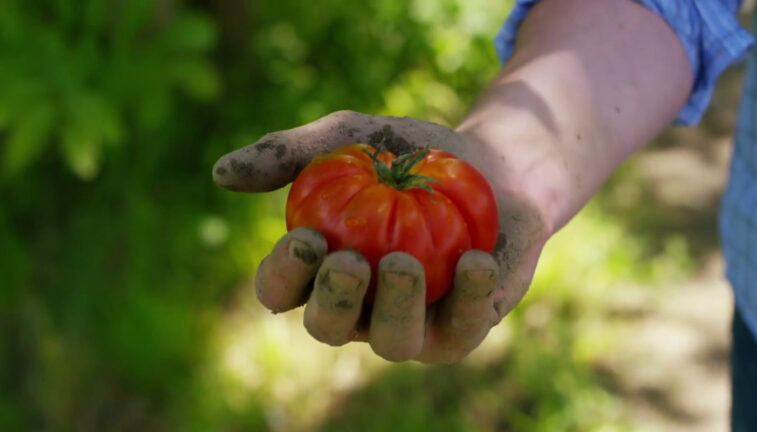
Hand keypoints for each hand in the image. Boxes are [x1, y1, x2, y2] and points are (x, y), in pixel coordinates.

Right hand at [212, 111, 548, 362]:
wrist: (494, 163)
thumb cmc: (410, 155)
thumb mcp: (350, 139)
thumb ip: (290, 153)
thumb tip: (220, 173)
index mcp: (321, 270)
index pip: (282, 291)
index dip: (284, 275)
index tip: (305, 239)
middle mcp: (361, 306)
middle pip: (330, 327)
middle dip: (333, 301)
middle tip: (348, 261)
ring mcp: (413, 322)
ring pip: (394, 343)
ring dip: (395, 307)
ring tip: (403, 263)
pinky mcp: (463, 326)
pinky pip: (460, 329)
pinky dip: (466, 299)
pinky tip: (474, 261)